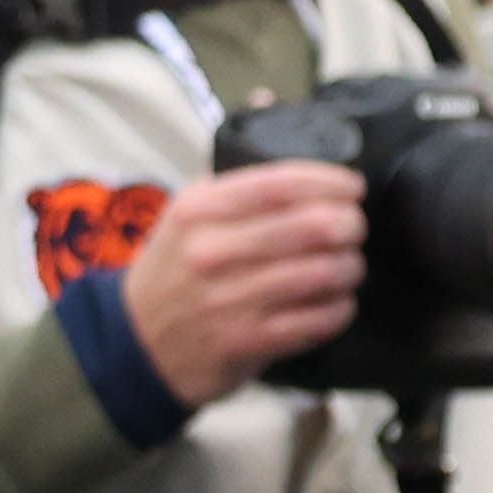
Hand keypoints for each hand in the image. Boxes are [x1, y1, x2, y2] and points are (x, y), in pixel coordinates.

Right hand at [119, 160, 366, 408]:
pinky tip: (337, 302)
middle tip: (354, 227)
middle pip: (309, 226)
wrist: (137, 340)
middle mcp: (211, 250)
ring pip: (321, 273)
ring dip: (349, 267)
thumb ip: (235, 187)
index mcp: (197, 210)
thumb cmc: (173, 270)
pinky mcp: (247, 341)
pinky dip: (338, 309)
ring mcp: (229, 299)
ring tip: (348, 265)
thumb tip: (293, 151)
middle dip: (348, 224)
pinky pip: (316, 320)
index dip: (327, 182)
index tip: (352, 187)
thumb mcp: (186, 216)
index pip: (278, 184)